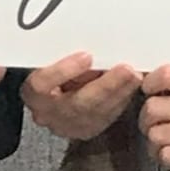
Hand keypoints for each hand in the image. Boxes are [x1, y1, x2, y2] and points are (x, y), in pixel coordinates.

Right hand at [22, 52, 141, 139]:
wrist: (54, 94)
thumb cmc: (55, 68)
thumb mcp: (54, 58)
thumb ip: (65, 53)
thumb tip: (91, 40)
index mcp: (34, 91)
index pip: (41, 84)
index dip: (62, 71)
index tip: (86, 56)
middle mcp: (47, 113)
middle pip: (76, 103)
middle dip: (105, 86)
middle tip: (126, 69)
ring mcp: (67, 126)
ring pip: (96, 114)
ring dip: (119, 93)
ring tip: (135, 76)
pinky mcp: (87, 130)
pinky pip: (107, 117)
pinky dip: (122, 100)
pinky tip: (133, 86)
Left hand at [139, 65, 169, 170]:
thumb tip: (138, 77)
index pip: (169, 74)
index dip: (149, 85)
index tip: (149, 94)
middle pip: (154, 107)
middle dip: (146, 122)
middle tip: (157, 128)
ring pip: (157, 133)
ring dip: (155, 144)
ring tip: (167, 145)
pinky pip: (167, 154)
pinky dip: (164, 158)